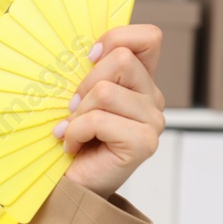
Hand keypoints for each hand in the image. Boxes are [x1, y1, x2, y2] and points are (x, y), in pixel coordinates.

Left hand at [59, 23, 165, 199]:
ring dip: (78, 112)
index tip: (89, 57)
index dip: (117, 37)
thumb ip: (87, 72)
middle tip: (72, 108)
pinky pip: (99, 120)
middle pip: (122, 59)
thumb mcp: (77, 97)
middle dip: (85, 82)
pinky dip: (76, 131)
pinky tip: (72, 145)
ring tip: (71, 130)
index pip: (149, 37)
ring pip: (106, 91)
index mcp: (140, 81)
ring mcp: (152, 121)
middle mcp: (152, 98)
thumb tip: (76, 50)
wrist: (70, 186)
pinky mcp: (144, 143)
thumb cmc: (71, 138)